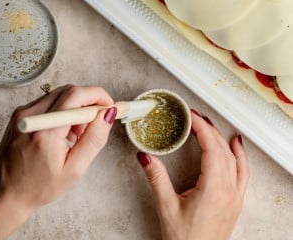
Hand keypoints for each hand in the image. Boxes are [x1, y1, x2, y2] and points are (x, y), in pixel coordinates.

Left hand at [0, 85, 116, 238]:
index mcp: (46, 132)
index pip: (76, 96)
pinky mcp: (21, 115)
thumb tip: (108, 115)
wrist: (7, 193)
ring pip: (60, 95)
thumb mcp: (75, 169)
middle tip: (96, 122)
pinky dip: (64, 111)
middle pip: (69, 91)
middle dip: (89, 102)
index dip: (98, 96)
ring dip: (76, 108)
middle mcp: (31, 117)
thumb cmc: (40, 186)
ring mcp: (23, 114)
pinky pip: (49, 102)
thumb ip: (94, 139)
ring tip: (77, 134)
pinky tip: (64, 132)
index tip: (109, 106)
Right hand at [137, 110, 248, 239]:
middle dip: (209, 130)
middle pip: (222, 150)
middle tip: (196, 118)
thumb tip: (146, 157)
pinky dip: (240, 155)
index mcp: (213, 189)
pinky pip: (243, 171)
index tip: (193, 117)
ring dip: (222, 139)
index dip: (202, 129)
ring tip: (210, 126)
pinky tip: (236, 145)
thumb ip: (157, 179)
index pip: (211, 149)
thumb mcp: (166, 207)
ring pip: (233, 158)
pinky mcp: (235, 200)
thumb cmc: (185, 239)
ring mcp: (235, 195)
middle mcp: (229, 190)